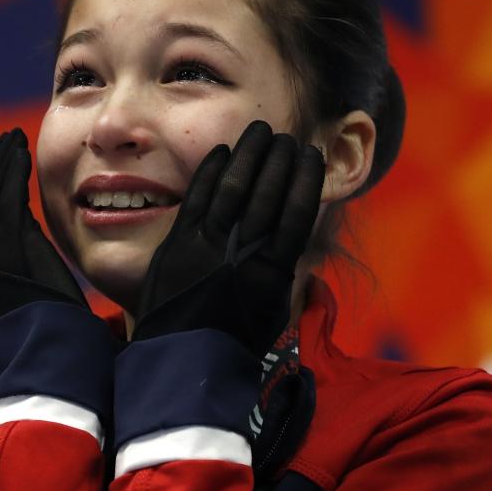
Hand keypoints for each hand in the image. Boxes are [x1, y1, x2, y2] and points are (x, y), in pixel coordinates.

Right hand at [0, 128, 87, 333]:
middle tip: (2, 142)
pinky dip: (10, 174)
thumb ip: (22, 256)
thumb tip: (29, 230)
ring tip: (12, 140)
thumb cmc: (49, 326)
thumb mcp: (29, 285)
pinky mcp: (5, 251)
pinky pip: (2, 201)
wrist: (53, 351)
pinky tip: (21, 155)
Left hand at [132, 120, 324, 357]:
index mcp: (273, 271)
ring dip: (248, 154)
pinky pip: (198, 196)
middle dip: (280, 158)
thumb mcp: (273, 309)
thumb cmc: (234, 338)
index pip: (298, 212)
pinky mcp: (179, 241)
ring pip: (234, 187)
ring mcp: (208, 244)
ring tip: (259, 131)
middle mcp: (243, 252)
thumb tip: (294, 240)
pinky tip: (223, 151)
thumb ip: (283, 270)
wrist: (183, 360)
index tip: (312, 155)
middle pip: (268, 192)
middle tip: (286, 137)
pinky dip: (212, 171)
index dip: (307, 179)